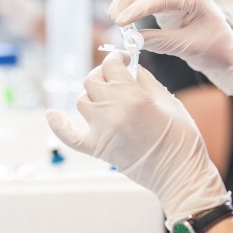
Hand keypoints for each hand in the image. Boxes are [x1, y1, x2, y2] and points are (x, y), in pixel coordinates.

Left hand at [46, 51, 229, 225]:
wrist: (179, 174)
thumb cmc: (182, 138)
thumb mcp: (170, 101)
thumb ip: (148, 81)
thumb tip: (133, 69)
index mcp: (133, 95)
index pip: (112, 65)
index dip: (117, 58)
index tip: (123, 59)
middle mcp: (113, 110)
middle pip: (93, 80)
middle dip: (103, 74)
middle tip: (115, 77)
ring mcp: (102, 130)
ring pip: (82, 101)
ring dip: (92, 95)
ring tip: (106, 98)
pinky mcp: (97, 149)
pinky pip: (68, 136)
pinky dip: (58, 124)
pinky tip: (50, 114)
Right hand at [108, 0, 232, 98]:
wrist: (226, 52)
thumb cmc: (214, 49)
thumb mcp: (188, 48)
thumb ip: (161, 42)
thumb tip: (132, 39)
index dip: (138, 8)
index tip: (120, 22)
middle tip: (115, 19)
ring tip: (115, 18)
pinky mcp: (166, 0)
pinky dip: (130, 2)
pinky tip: (122, 16)